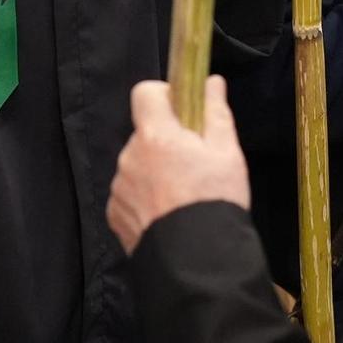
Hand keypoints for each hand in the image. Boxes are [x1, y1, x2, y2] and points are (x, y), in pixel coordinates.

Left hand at [107, 76, 249, 254]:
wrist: (197, 261)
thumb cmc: (215, 200)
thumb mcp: (227, 153)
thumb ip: (216, 112)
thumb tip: (211, 81)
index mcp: (155, 135)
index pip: (144, 92)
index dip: (164, 96)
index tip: (183, 113)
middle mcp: (129, 156)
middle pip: (145, 133)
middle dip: (165, 141)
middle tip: (194, 165)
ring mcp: (119, 187)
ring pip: (137, 165)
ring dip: (154, 171)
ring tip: (183, 196)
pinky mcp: (115, 214)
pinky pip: (129, 194)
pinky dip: (145, 198)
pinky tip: (168, 214)